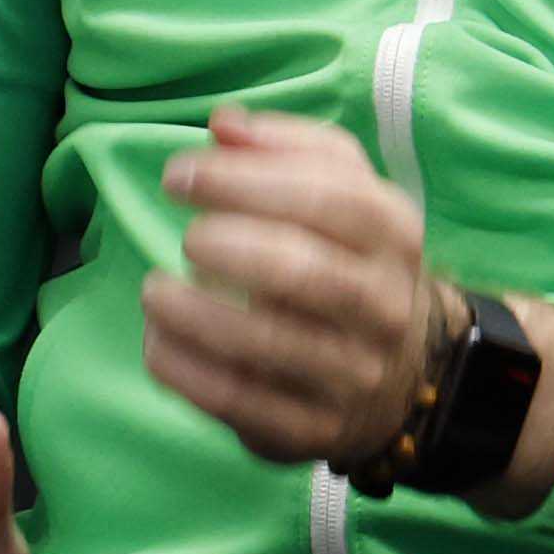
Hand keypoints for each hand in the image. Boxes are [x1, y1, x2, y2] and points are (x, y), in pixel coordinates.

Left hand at [147, 105, 441, 471]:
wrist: (400, 374)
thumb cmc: (351, 262)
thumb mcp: (344, 194)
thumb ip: (288, 150)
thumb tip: (223, 124)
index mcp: (395, 233)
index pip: (329, 196)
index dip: (245, 181)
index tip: (178, 175)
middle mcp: (385, 304)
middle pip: (304, 271)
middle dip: (227, 247)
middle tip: (186, 237)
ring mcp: (354, 373)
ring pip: (268, 343)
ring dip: (194, 313)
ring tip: (153, 290)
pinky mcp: (313, 429)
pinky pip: (239, 400)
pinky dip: (186, 369)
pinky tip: (156, 341)